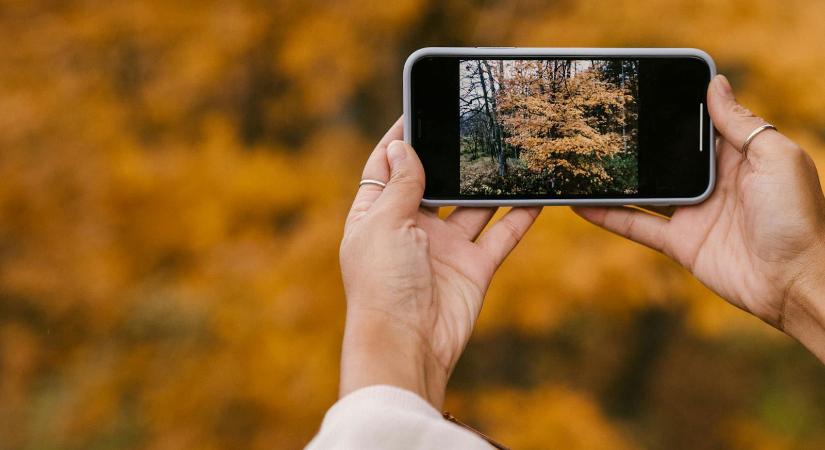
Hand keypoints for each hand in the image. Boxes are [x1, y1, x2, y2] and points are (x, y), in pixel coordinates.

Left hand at [339, 119, 540, 406]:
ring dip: (490, 184)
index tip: (418, 108)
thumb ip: (400, 184)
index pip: (385, 167)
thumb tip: (400, 145)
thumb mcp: (384, 223)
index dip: (400, 139)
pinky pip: (501, 235)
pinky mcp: (474, 267)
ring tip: (512, 150)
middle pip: (433, 182)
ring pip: (473, 206)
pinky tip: (538, 194)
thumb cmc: (382, 284)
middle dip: (451, 157)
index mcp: (376, 215)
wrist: (408, 344)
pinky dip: (520, 216)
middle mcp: (410, 228)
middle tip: (475, 125)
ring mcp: (444, 247)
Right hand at [574, 75, 824, 360]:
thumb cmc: (796, 218)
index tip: (644, 89)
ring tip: (582, 161)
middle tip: (598, 124)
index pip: (700, 124)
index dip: (676, 107)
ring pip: (645, 189)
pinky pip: (636, 225)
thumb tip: (716, 83)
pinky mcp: (679, 242)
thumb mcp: (775, 158)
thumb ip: (741, 124)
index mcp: (739, 155)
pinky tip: (580, 205)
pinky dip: (608, 216)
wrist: (794, 283)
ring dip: (615, 178)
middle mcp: (713, 181)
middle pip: (666, 156)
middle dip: (637, 141)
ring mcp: (693, 212)